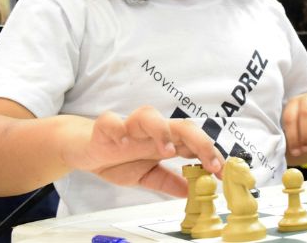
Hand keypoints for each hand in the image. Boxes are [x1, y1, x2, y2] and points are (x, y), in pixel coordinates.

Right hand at [63, 106, 223, 196]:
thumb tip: (191, 193)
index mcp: (163, 141)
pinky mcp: (104, 127)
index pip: (193, 142)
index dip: (210, 154)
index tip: (223, 172)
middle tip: (209, 162)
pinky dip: (118, 129)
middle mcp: (151, 131)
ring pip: (149, 115)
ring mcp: (128, 127)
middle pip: (180, 125)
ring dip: (162, 130)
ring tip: (167, 150)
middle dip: (199, 141)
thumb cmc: (117, 158)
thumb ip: (168, 182)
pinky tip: (122, 141)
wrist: (83, 149)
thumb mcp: (147, 176)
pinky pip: (111, 121)